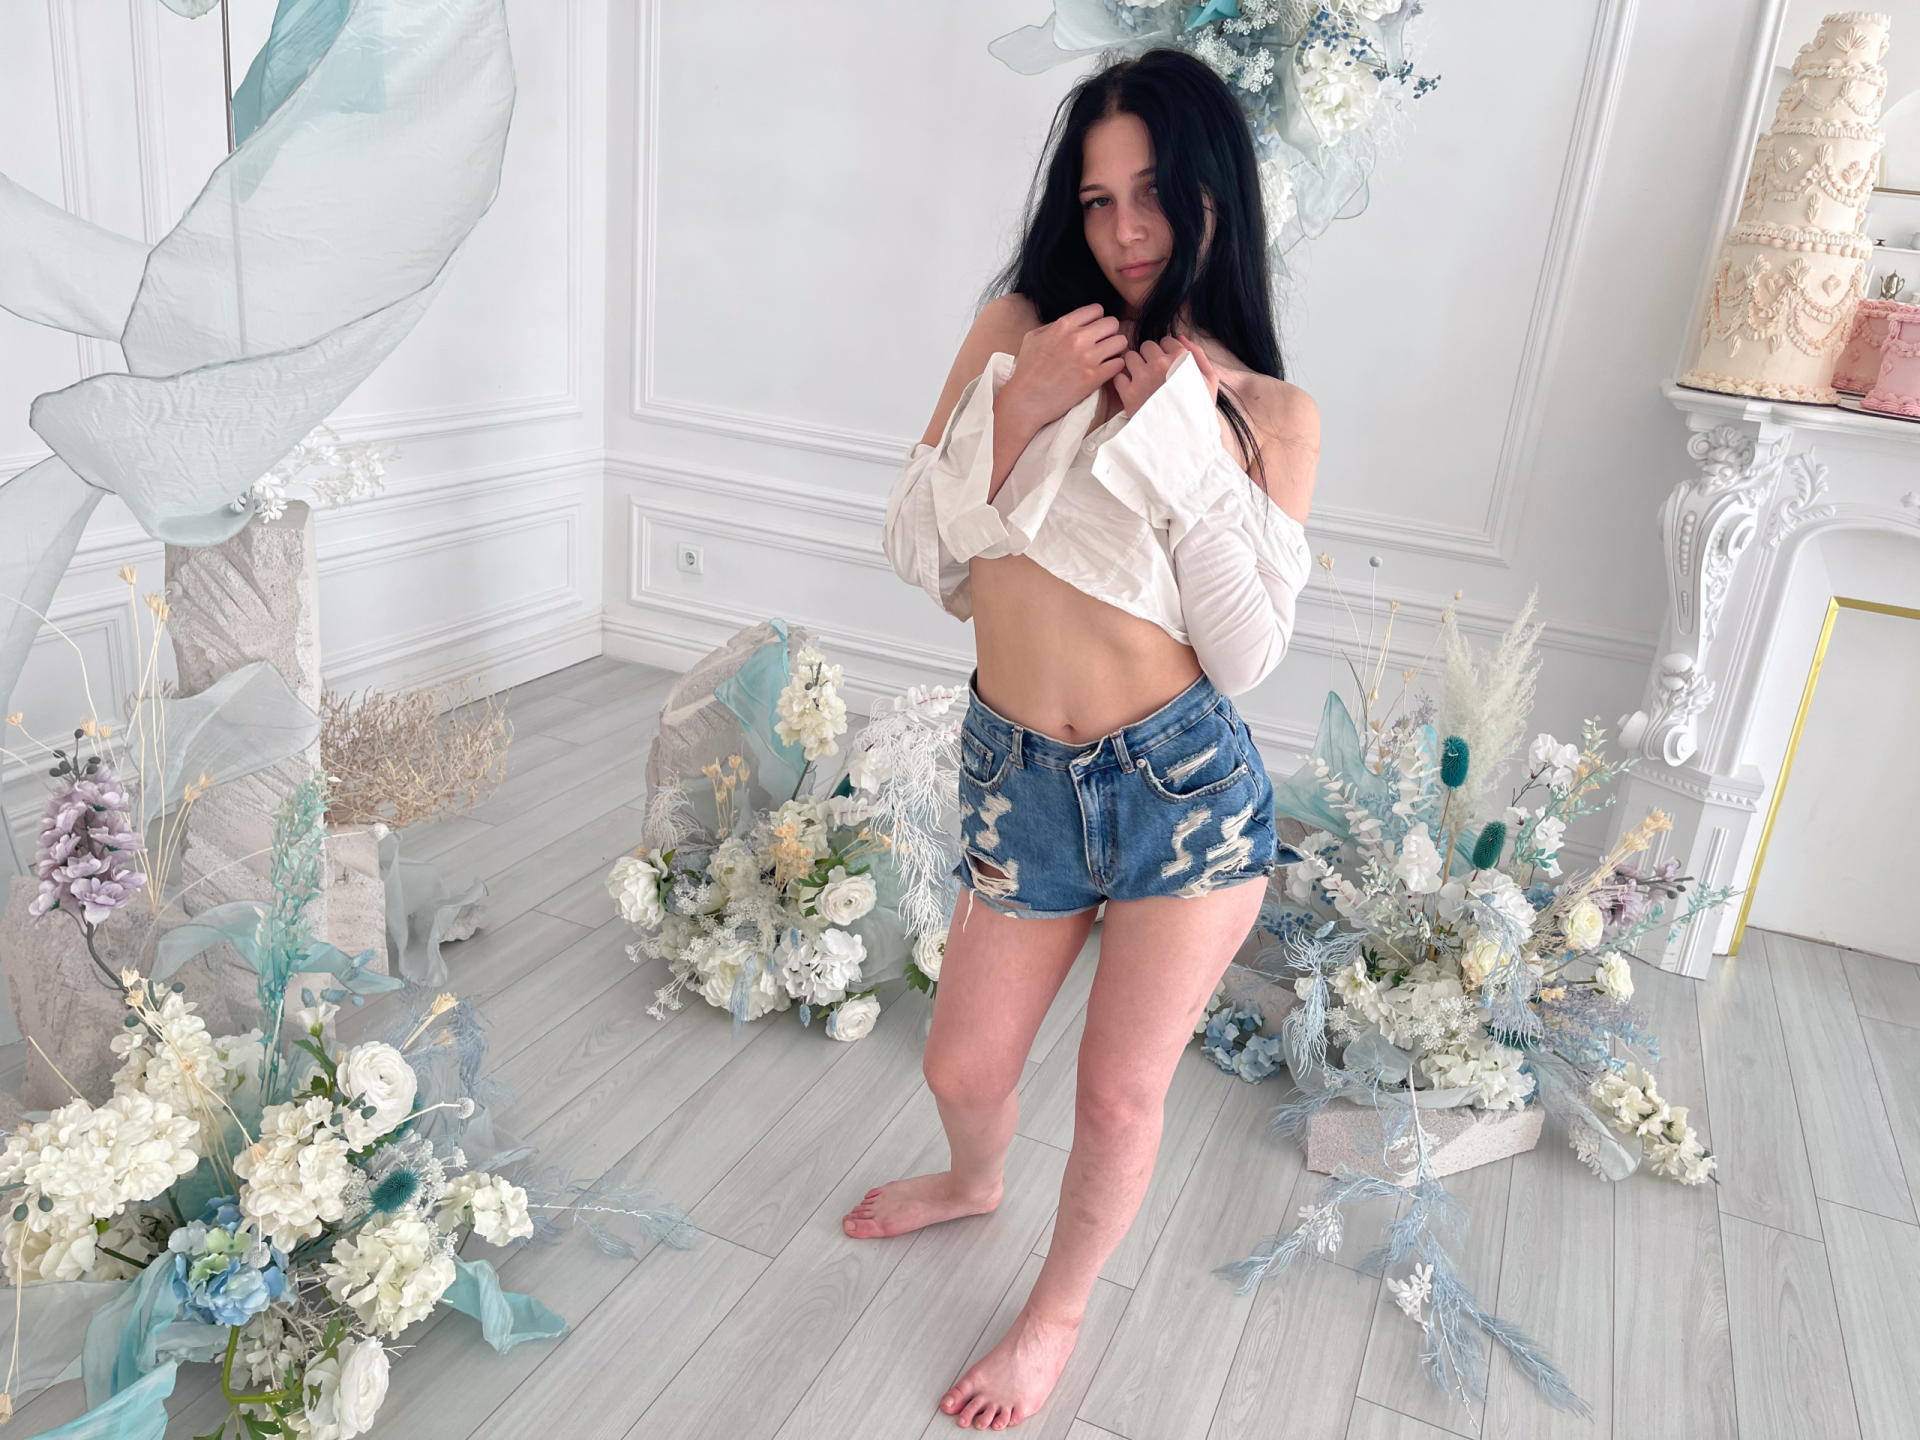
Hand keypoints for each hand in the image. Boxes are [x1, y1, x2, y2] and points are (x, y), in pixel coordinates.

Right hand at [1000, 302, 1130, 431]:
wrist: (1026, 400)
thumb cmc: (1027, 370)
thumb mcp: (1033, 338)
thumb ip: (1054, 326)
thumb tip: (1073, 322)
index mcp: (1063, 325)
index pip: (1097, 310)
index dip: (1097, 319)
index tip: (1093, 330)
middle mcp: (1077, 338)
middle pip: (1112, 323)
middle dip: (1109, 332)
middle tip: (1102, 344)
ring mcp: (1088, 358)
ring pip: (1120, 341)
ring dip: (1115, 349)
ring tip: (1106, 357)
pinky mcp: (1094, 378)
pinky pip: (1119, 363)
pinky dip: (1115, 366)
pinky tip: (1105, 370)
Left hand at [1114, 331, 1219, 414]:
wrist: (1184, 440)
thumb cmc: (1198, 410)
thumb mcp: (1210, 380)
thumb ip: (1198, 354)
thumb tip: (1180, 337)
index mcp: (1180, 358)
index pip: (1166, 340)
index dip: (1166, 352)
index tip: (1167, 365)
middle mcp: (1160, 363)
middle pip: (1146, 346)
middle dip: (1149, 357)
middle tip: (1153, 373)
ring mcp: (1142, 378)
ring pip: (1129, 357)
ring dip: (1134, 366)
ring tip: (1141, 380)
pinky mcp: (1127, 393)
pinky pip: (1118, 376)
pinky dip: (1122, 382)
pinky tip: (1131, 390)